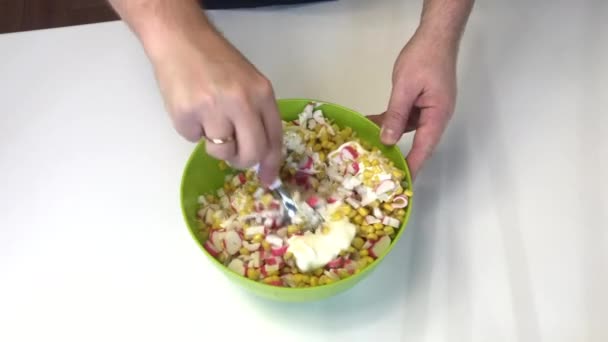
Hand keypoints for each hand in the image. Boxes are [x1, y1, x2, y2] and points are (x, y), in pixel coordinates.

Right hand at [148, 23, 282, 185]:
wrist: (180, 39)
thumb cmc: (216, 61)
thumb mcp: (249, 82)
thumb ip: (257, 114)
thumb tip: (261, 154)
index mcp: (261, 93)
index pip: (273, 138)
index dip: (271, 163)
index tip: (267, 178)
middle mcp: (241, 102)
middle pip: (250, 153)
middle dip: (242, 160)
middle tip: (233, 154)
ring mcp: (212, 109)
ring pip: (220, 151)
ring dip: (214, 142)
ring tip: (207, 117)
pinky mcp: (185, 115)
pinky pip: (193, 139)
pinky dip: (191, 129)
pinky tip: (190, 107)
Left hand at [369, 30, 456, 179]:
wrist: (436, 36)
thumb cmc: (424, 59)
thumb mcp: (405, 87)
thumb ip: (396, 114)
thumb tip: (387, 140)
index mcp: (437, 115)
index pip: (424, 148)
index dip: (412, 166)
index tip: (401, 183)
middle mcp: (436, 116)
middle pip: (419, 143)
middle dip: (400, 157)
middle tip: (381, 172)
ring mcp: (430, 109)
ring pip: (409, 130)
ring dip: (390, 138)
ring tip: (370, 149)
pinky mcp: (422, 102)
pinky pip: (406, 118)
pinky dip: (391, 122)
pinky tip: (373, 124)